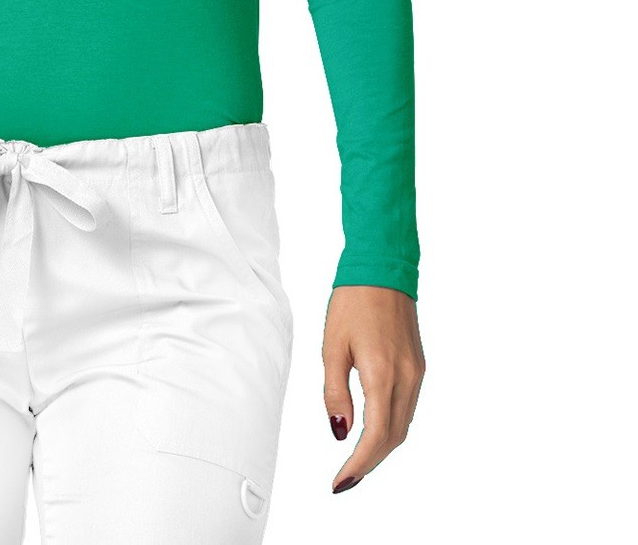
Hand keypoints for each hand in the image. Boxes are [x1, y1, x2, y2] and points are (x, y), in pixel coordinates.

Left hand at [322, 284, 424, 492]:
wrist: (382, 269)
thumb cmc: (352, 302)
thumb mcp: (332, 346)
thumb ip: (335, 392)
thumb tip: (341, 432)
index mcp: (382, 372)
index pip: (376, 435)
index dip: (359, 464)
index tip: (340, 482)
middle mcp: (407, 377)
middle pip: (393, 437)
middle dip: (370, 462)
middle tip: (345, 478)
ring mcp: (417, 372)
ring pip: (403, 425)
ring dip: (382, 447)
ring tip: (356, 461)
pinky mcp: (419, 366)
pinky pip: (408, 407)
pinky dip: (392, 427)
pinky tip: (374, 430)